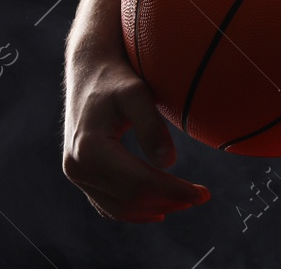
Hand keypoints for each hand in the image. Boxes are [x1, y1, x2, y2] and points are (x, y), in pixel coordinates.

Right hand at [62, 43, 209, 222]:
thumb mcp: (137, 93)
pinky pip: (107, 203)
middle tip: (203, 196)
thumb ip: (151, 126)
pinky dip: (134, 210)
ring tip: (187, 202)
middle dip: (169, 201)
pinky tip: (158, 210)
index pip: (139, 182)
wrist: (88, 70)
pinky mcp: (81, 174)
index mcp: (90, 149)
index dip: (173, 191)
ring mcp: (76, 174)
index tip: (204, 193)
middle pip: (130, 199)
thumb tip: (169, 163)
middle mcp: (77, 167)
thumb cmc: (116, 77)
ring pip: (119, 207)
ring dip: (154, 209)